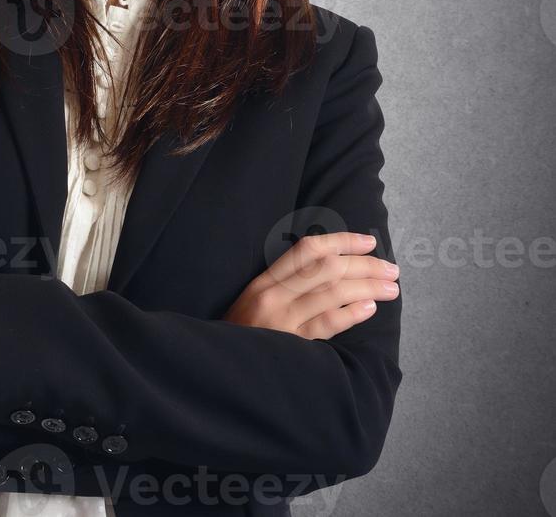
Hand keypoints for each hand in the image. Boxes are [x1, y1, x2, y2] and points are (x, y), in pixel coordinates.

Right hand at [221, 232, 399, 339]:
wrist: (219, 369)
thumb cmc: (244, 334)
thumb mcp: (256, 300)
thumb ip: (287, 285)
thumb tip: (335, 267)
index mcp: (265, 280)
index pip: (307, 250)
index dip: (341, 241)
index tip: (368, 241)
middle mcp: (272, 295)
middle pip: (325, 269)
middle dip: (364, 265)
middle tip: (391, 268)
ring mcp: (281, 321)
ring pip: (330, 294)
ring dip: (366, 287)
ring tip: (391, 288)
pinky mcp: (289, 346)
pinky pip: (324, 325)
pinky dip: (350, 314)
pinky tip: (369, 308)